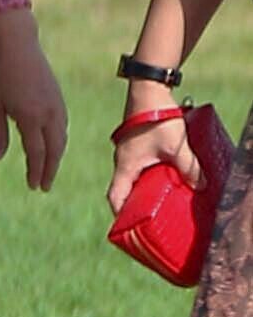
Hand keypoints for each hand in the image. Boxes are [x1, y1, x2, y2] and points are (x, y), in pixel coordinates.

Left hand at [0, 17, 66, 190]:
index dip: (36, 171)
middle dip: (49, 170)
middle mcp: (49, 114)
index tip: (34, 186)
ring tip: (47, 171)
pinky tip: (52, 148)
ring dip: (56, 157)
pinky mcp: (59, 100)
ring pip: (61, 139)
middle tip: (43, 187)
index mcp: (30, 117)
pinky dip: (59, 142)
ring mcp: (57, 106)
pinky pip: (63, 127)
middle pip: (54, 150)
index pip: (37, 153)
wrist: (19, 47)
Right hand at [109, 85, 204, 216]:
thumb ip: (189, 168)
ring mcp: (128, 151)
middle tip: (150, 215)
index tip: (128, 225)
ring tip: (160, 197)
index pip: (115, 197)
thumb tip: (202, 186)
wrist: (148, 91)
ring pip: (132, 176)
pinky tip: (164, 174)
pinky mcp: (135, 143)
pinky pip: (138, 165)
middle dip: (135, 204)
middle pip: (124, 189)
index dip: (120, 213)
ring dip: (143, 188)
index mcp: (125, 167)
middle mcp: (122, 161)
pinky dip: (147, 174)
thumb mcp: (176, 147)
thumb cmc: (157, 120)